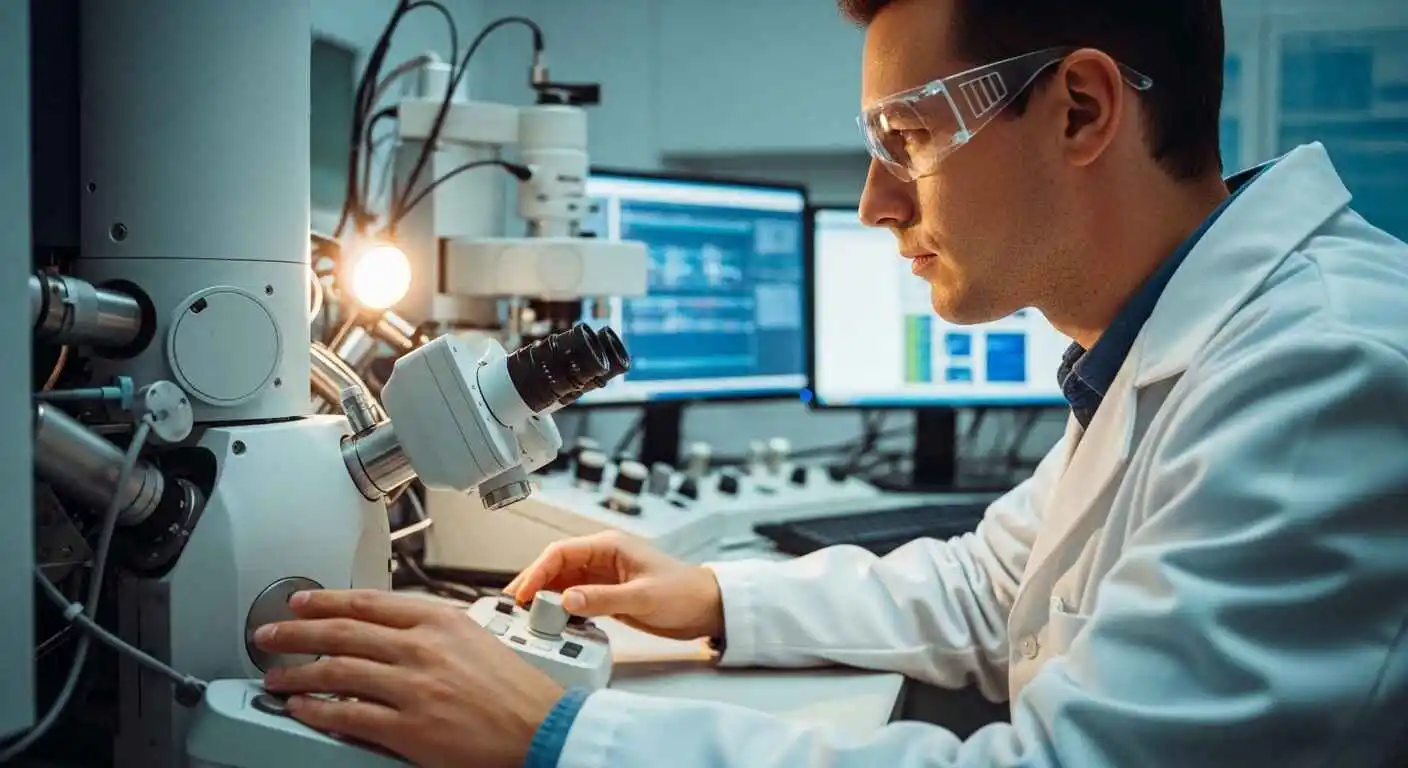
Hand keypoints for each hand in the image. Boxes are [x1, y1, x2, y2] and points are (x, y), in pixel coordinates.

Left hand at [254, 589, 562, 767]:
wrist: (540, 728)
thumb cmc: (515, 690)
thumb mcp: (474, 639)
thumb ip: (431, 631)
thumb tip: (390, 631)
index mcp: (438, 620)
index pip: (367, 602)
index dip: (325, 601)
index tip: (300, 602)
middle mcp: (420, 648)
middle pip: (342, 632)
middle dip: (296, 633)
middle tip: (269, 635)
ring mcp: (411, 687)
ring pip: (336, 672)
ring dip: (297, 674)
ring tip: (275, 678)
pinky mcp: (407, 727)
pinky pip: (347, 715)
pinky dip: (317, 711)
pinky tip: (301, 709)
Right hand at [506, 531, 722, 640]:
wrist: (707, 607)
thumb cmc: (683, 593)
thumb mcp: (642, 597)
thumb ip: (603, 598)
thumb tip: (566, 600)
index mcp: (609, 547)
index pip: (561, 553)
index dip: (538, 571)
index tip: (524, 594)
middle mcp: (603, 558)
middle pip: (557, 566)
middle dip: (535, 583)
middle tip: (515, 605)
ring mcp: (605, 577)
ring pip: (564, 583)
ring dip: (546, 597)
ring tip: (527, 615)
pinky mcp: (609, 594)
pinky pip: (577, 598)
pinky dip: (563, 608)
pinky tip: (553, 621)